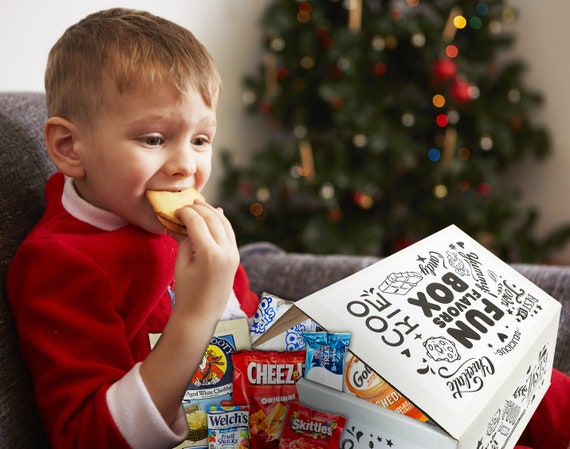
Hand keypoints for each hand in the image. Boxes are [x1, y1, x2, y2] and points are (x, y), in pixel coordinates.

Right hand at [170, 200, 239, 319]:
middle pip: (212, 219)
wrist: (202, 314)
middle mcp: (225, 251)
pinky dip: (221, 222)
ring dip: (212, 212)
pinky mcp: (235, 256)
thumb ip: (183, 239)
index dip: (185, 213)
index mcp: (209, 254)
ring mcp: (233, 253)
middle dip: (199, 209)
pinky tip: (214, 215)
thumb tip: (179, 222)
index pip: (197, 222)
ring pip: (224, 223)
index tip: (175, 211)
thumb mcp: (182, 263)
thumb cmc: (187, 291)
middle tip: (186, 205)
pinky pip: (229, 233)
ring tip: (199, 205)